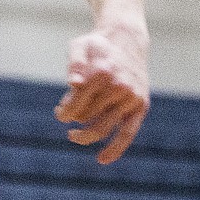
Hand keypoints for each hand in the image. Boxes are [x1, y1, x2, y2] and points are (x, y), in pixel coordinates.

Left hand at [54, 24, 148, 163]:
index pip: (78, 100)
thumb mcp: (80, 45)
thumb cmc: (98, 44)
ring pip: (106, 126)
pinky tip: (102, 159)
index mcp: (103, 72)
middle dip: (73, 117)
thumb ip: (75, 63)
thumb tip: (73, 84)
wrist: (127, 40)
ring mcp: (131, 99)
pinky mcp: (141, 107)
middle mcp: (120, 87)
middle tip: (63, 115)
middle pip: (89, 114)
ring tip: (73, 136)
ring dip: (87, 135)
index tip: (59, 112)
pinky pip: (128, 133)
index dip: (65, 110)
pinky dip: (116, 148)